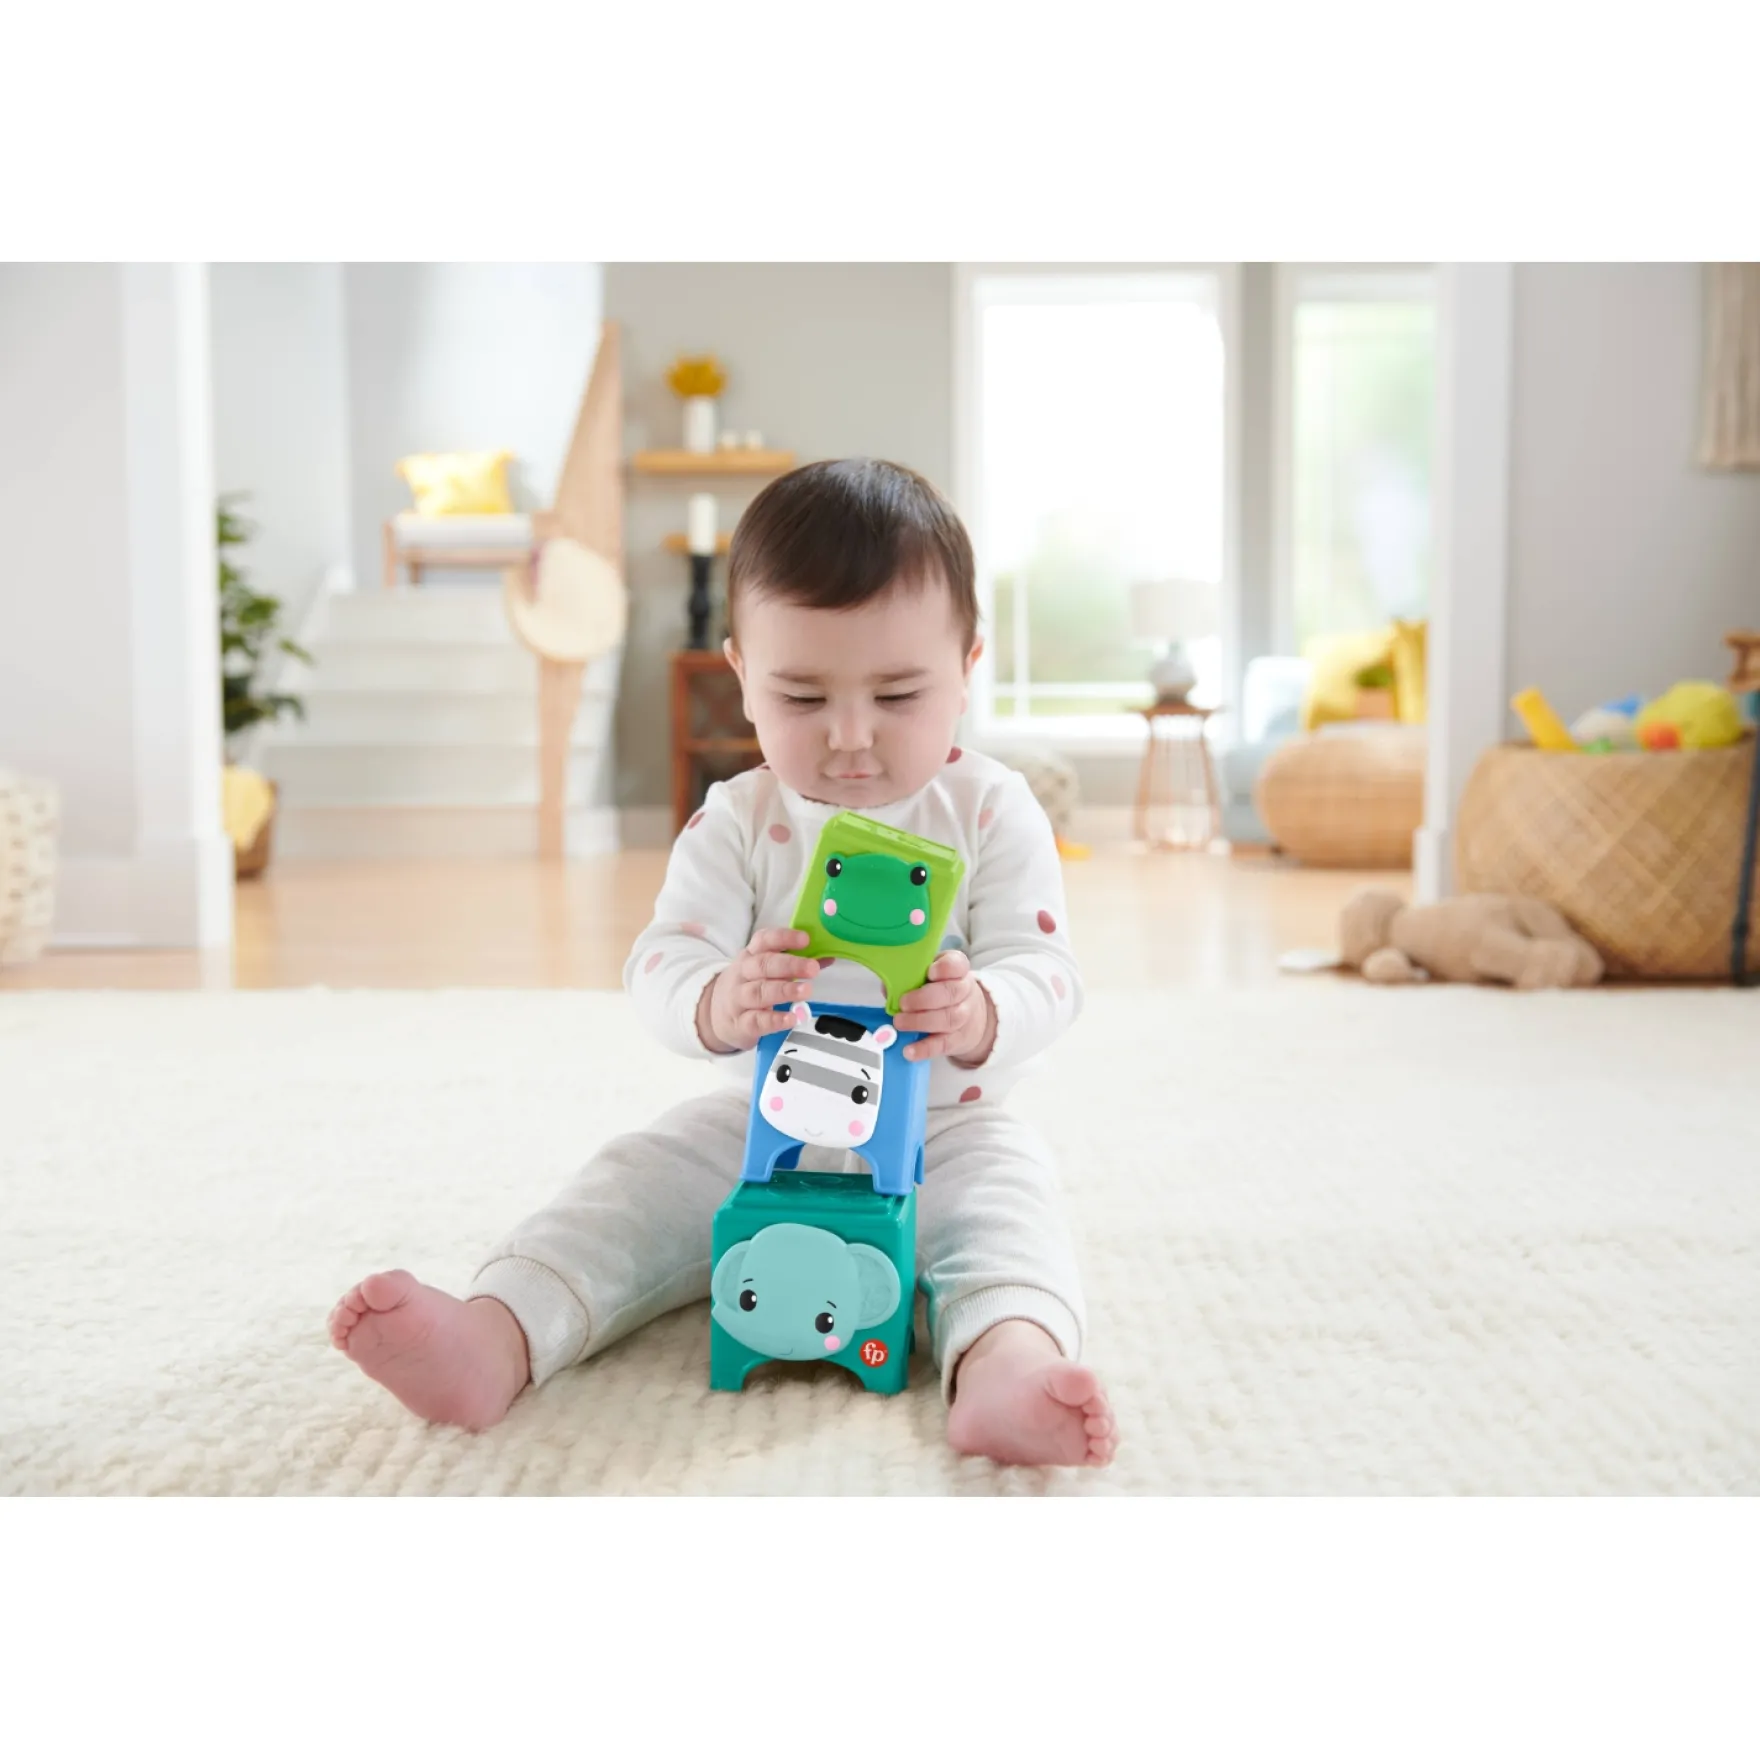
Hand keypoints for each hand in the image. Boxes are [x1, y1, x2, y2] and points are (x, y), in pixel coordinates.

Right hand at [697, 928, 821, 1053]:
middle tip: (813, 968)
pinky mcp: (741, 1024)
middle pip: (763, 966)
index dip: (784, 938)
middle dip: (789, 965)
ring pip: (759, 992)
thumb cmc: (748, 987)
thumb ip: (795, 964)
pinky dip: (775, 1019)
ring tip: (806, 990)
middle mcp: (742, 975)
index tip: (805, 939)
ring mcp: (739, 1000)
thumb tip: (827, 956)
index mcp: (750, 956)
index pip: (764, 941)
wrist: (714, 1015)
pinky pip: (757, 1021)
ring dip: (784, 990)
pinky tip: (792, 1018)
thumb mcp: (765, 971)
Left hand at [894, 949, 995, 1065]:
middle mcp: (964, 991)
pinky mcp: (958, 1039)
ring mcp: (964, 1016)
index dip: (945, 968)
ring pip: (949, 1019)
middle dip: (924, 998)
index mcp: (957, 971)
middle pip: (951, 993)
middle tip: (903, 1003)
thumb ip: (910, 978)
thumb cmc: (942, 991)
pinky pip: (943, 1044)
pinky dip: (925, 1048)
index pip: (957, 965)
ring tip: (899, 1023)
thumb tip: (888, 988)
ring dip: (920, 1021)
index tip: (930, 972)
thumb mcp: (930, 977)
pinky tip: (909, 1050)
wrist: (970, 1018)